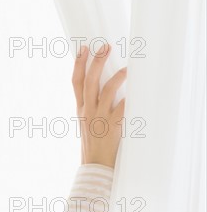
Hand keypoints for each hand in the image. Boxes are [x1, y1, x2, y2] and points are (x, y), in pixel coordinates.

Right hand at [71, 43, 125, 168]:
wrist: (95, 165)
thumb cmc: (93, 144)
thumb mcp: (86, 123)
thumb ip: (91, 107)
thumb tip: (102, 89)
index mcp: (80, 109)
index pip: (75, 82)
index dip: (78, 64)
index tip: (83, 49)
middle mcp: (87, 111)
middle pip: (89, 81)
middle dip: (96, 62)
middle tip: (105, 47)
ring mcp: (99, 117)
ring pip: (106, 90)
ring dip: (117, 76)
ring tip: (127, 67)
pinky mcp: (112, 126)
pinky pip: (122, 108)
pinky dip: (129, 98)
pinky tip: (137, 90)